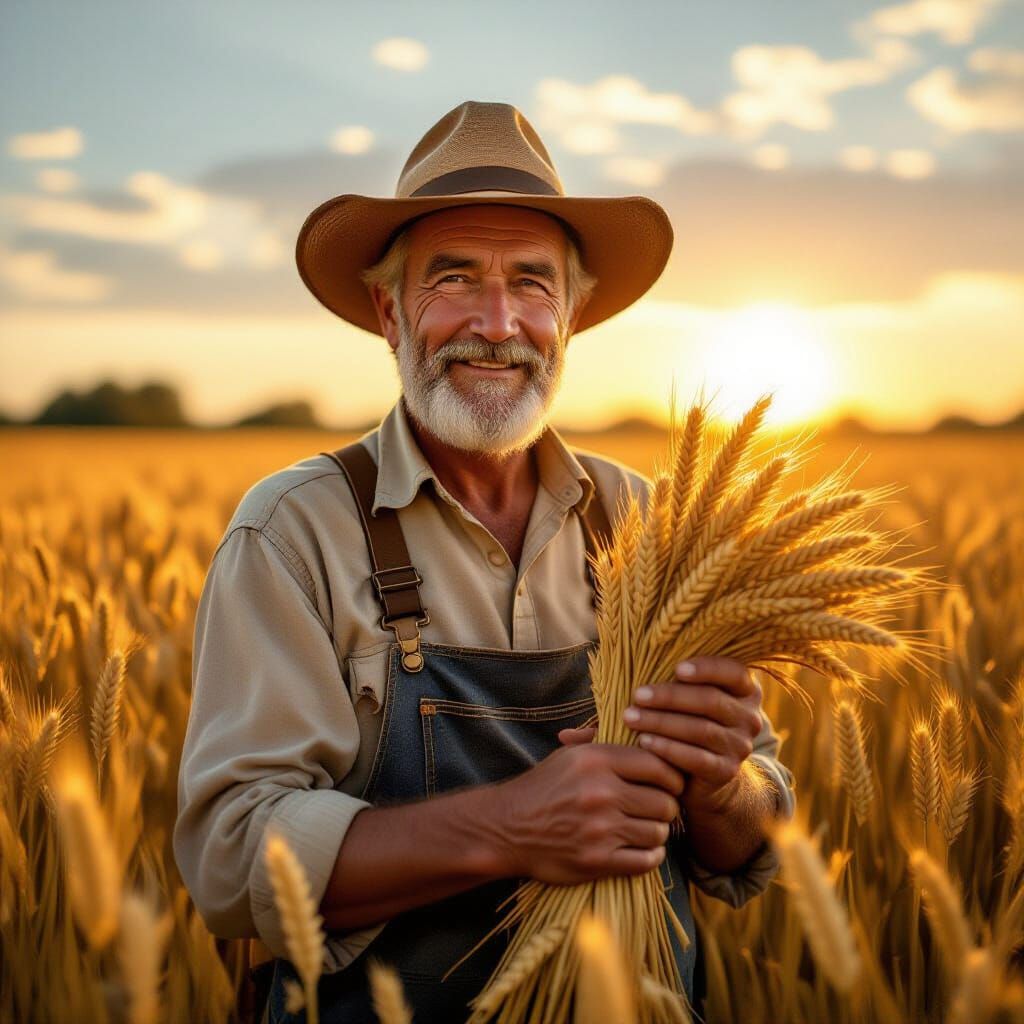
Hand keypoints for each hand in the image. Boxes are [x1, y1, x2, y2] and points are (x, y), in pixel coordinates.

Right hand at [492, 742, 682, 884]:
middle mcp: (600, 793)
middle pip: (664, 802)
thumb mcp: (570, 756)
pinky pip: (646, 861)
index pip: (657, 765)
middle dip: (667, 806)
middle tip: (658, 808)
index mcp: (596, 760)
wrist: (507, 827)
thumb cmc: (543, 787)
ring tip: (647, 827)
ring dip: (657, 832)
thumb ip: (606, 743)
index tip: (670, 783)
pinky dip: (651, 856)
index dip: (672, 775)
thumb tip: (641, 730)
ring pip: (658, 832)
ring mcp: (599, 829)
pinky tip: (643, 849)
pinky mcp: (596, 861)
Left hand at [621, 656, 763, 810]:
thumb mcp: (692, 694)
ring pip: (701, 730)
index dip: (707, 669)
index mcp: (746, 690)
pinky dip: (668, 749)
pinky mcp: (726, 771)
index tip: (677, 669)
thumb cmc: (688, 717)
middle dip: (670, 697)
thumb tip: (649, 652)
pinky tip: (645, 741)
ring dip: (661, 722)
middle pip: (711, 701)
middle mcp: (749, 717)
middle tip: (637, 694)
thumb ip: (682, 677)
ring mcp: (740, 746)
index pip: (734, 672)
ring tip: (631, 717)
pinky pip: (697, 759)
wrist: (702, 771)